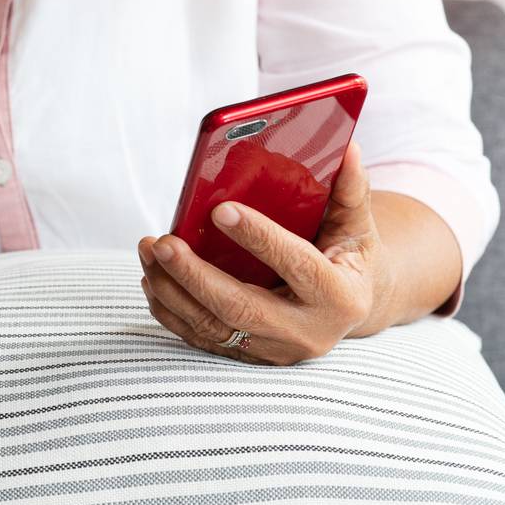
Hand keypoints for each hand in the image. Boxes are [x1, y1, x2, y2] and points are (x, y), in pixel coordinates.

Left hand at [135, 138, 395, 365]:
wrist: (348, 305)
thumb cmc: (347, 255)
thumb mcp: (356, 224)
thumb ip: (350, 190)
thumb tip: (348, 148)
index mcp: (340, 296)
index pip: (297, 265)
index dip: (259, 238)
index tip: (220, 210)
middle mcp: (307, 332)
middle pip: (241, 307)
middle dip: (194, 274)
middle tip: (160, 241)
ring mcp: (275, 350)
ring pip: (213, 326)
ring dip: (172, 289)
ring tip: (148, 251)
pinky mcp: (249, 356)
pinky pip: (201, 338)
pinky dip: (170, 310)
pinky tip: (152, 279)